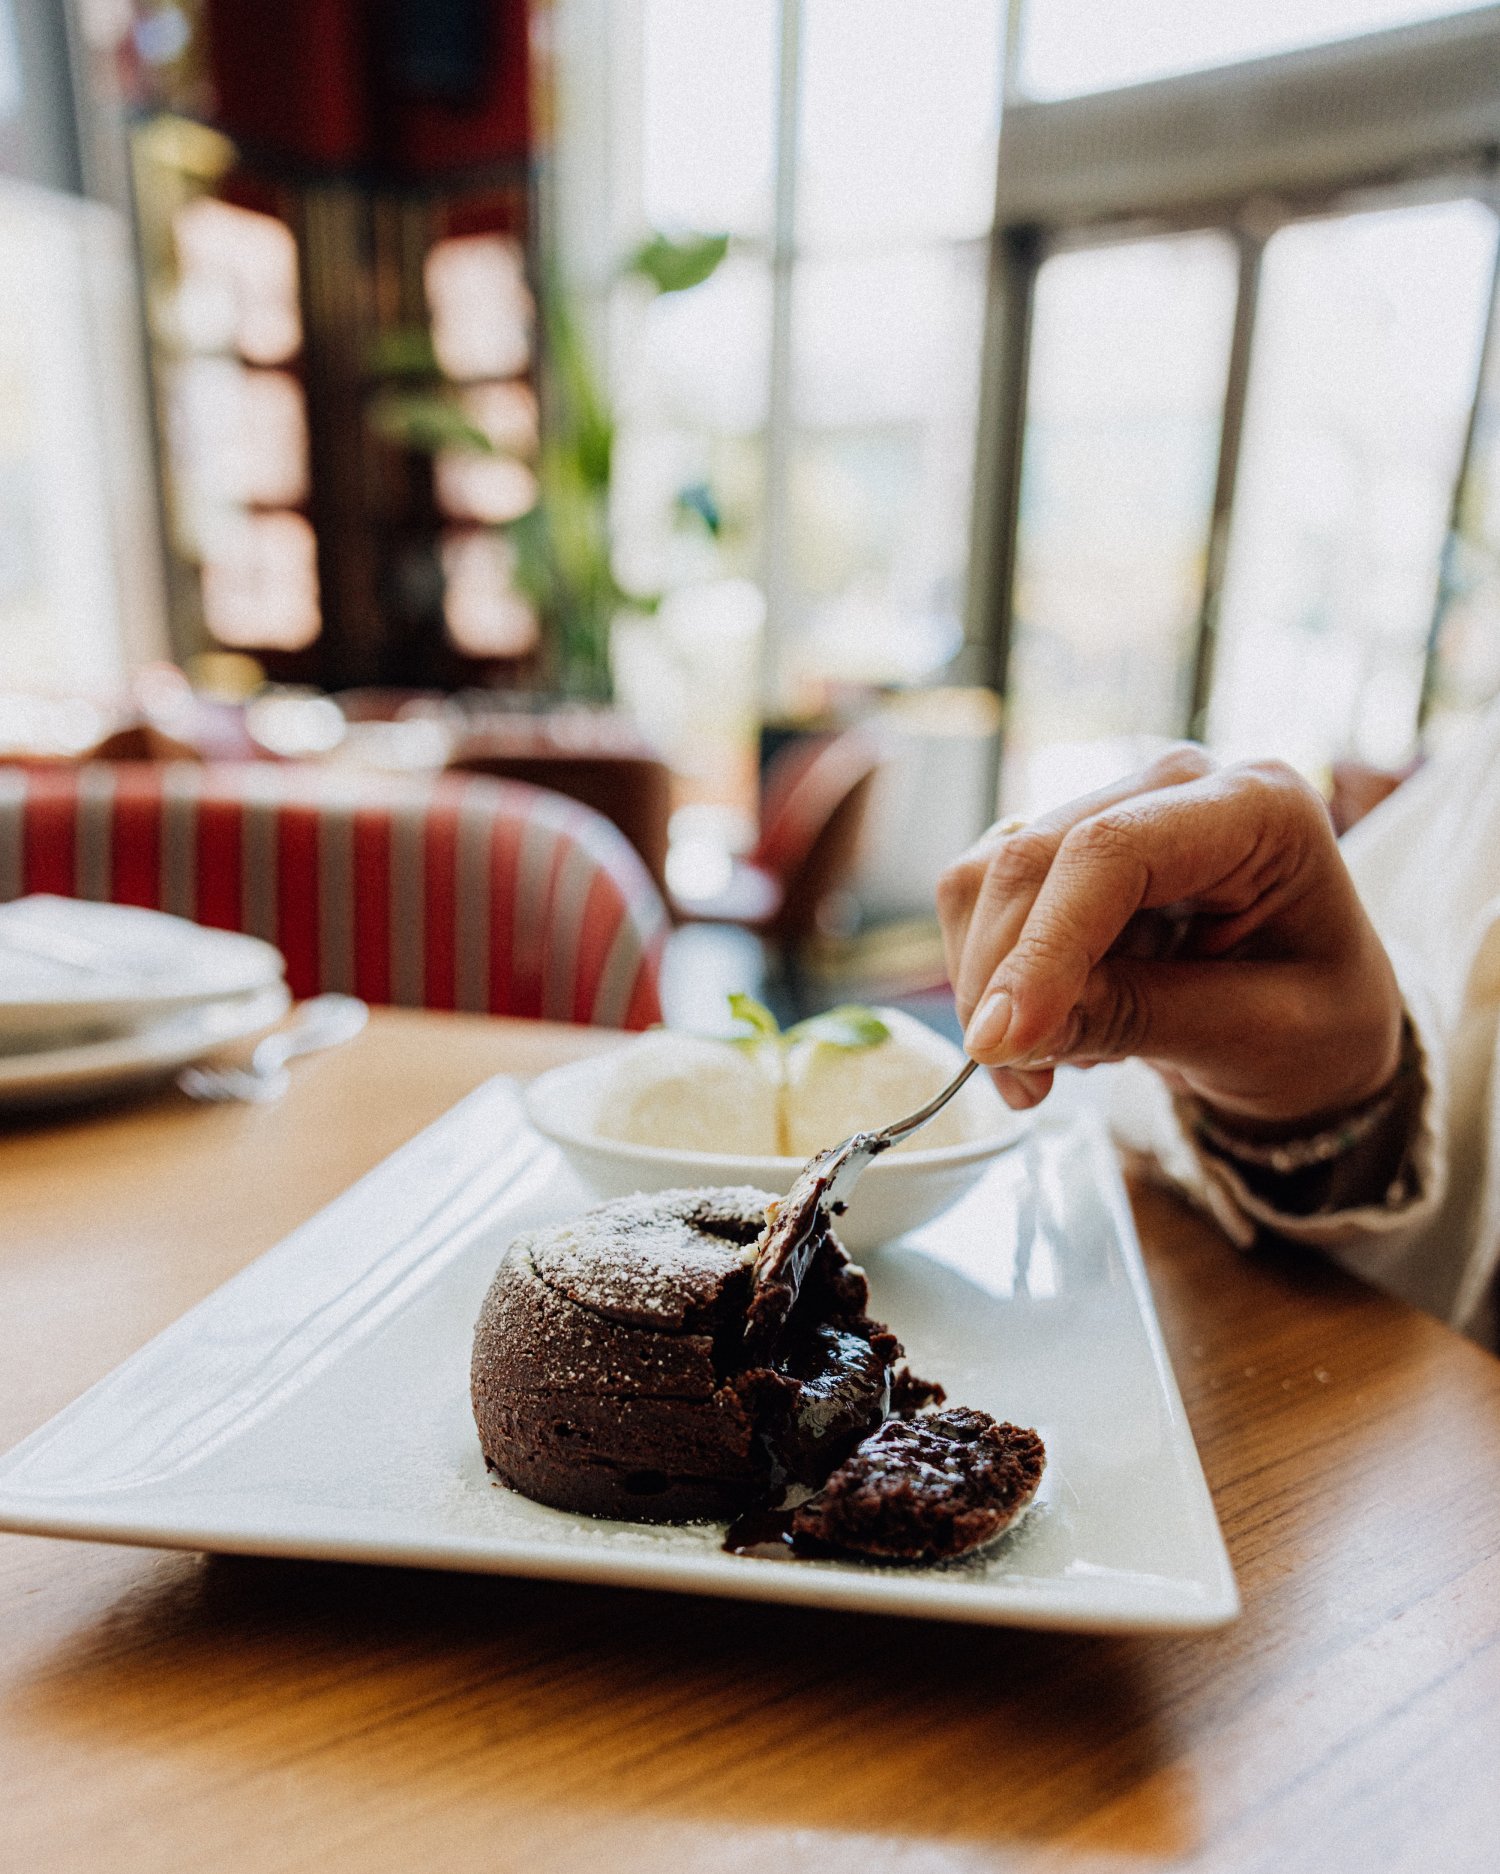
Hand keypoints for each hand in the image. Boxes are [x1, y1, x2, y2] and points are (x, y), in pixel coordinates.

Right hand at [937, 747, 1403, 1124]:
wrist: (1318, 1025)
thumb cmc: (1318, 1025)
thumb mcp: (1255, 1037)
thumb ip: (1135, 1021)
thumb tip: (1005, 1035)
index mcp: (1258, 807)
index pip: (1113, 851)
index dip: (1044, 945)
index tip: (1003, 1041)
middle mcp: (1175, 785)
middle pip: (1033, 858)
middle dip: (1003, 978)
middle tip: (1021, 1081)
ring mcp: (1113, 808)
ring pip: (989, 876)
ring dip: (991, 983)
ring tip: (1057, 1061)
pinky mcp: (1065, 848)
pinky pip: (983, 899)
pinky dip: (992, 978)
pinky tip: (1054, 1029)